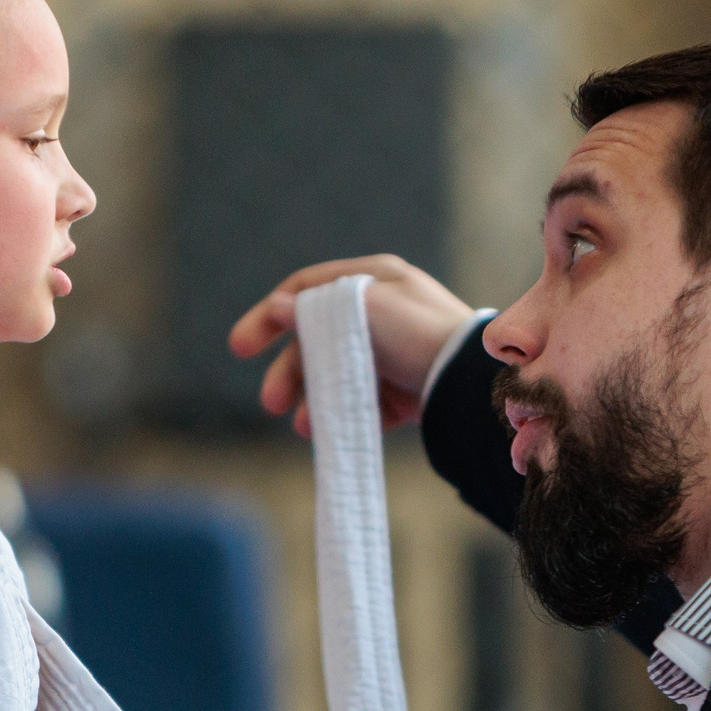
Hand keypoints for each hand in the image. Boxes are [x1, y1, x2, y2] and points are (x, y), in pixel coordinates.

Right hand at [227, 255, 476, 438]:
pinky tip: (330, 430)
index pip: (306, 289)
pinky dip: (344, 414)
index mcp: (373, 280)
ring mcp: (393, 352)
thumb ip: (316, 308)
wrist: (470, 380)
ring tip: (303, 426)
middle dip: (290, 371)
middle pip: (318, 339)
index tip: (240, 348)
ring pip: (338, 374)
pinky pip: (365, 401)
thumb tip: (278, 307)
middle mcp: (382, 312)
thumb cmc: (418, 332)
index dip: (269, 316)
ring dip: (314, 398)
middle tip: (270, 403)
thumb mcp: (363, 308)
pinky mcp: (406, 389)